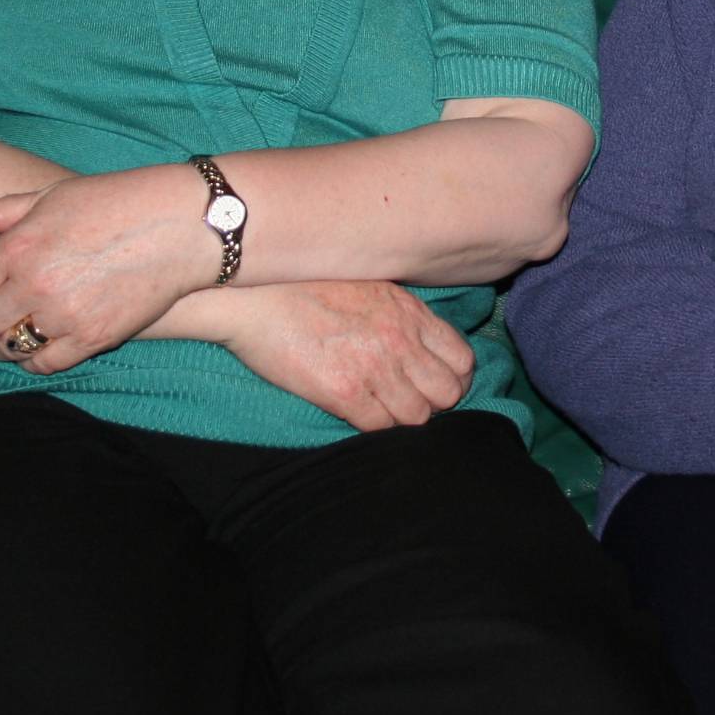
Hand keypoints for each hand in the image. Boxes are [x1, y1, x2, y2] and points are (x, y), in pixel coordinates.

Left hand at [0, 166, 216, 374]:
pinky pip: (44, 363)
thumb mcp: (49, 196)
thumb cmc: (116, 201)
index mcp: (17, 246)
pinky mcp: (93, 337)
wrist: (183, 225)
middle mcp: (34, 284)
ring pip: (7, 349)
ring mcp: (63, 315)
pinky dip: (30, 362)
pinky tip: (30, 351)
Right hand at [216, 281, 476, 428]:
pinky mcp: (343, 392)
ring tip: (380, 407)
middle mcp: (400, 340)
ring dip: (402, 418)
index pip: (462, 360)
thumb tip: (421, 343)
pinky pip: (380, 427)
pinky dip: (373, 426)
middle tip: (409, 401)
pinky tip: (356, 412)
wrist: (252, 296)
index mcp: (409, 312)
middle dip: (434, 402)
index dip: (454, 378)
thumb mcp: (370, 286)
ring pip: (418, 417)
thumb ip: (401, 315)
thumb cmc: (305, 287)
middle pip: (448, 393)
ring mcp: (374, 367)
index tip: (434, 384)